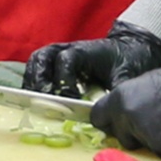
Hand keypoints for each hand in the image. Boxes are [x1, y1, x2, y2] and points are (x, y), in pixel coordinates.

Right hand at [24, 22, 160, 97]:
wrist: (128, 50)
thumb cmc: (126, 60)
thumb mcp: (126, 75)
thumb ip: (118, 91)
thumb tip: (112, 111)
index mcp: (83, 50)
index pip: (65, 60)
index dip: (64, 80)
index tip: (70, 99)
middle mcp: (66, 50)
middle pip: (42, 58)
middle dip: (39, 80)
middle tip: (42, 102)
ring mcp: (58, 56)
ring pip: (35, 64)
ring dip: (32, 83)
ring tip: (33, 104)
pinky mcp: (55, 66)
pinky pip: (37, 72)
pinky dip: (33, 85)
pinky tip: (36, 103)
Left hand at [92, 62, 160, 157]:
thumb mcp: (142, 85)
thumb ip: (128, 102)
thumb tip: (122, 115)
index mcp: (119, 99)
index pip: (98, 118)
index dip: (106, 122)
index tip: (112, 125)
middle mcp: (126, 117)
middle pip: (120, 136)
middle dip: (132, 134)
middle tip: (150, 124)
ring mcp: (142, 134)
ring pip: (140, 146)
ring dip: (150, 141)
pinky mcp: (159, 147)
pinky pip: (159, 152)